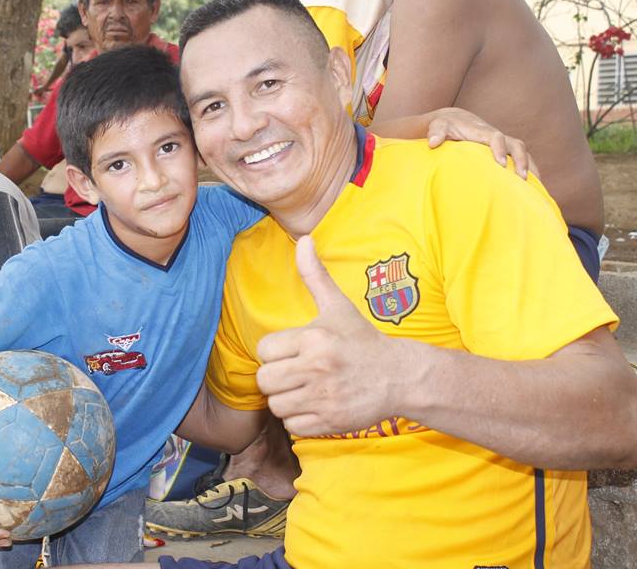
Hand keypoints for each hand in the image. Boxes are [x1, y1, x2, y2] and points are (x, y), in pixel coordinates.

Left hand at [256, 237, 408, 435]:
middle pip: (265, 381)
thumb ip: (315, 275)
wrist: (401, 376)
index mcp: (314, 338)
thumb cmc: (361, 341)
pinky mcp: (331, 422)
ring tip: (306, 389)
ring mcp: (324, 397)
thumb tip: (304, 239)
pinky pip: (292, 426)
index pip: (264, 350)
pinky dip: (300, 420)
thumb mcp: (338, 306)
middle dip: (276, 378)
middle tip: (295, 373)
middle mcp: (317, 368)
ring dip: (286, 400)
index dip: (275, 352)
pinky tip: (316, 406)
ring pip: (276, 405)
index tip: (292, 352)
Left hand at [426, 107, 537, 178]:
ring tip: (534, 186)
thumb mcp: (438, 126)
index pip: (496, 137)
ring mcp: (501, 143)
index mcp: (481, 131)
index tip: (500, 164)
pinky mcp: (503, 149)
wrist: (453, 120)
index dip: (500, 149)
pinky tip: (533, 186)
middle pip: (516, 144)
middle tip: (522, 178)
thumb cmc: (445, 125)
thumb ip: (436, 132)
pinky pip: (521, 157)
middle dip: (521, 160)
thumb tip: (433, 142)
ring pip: (522, 151)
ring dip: (530, 166)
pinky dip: (529, 168)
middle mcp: (495, 136)